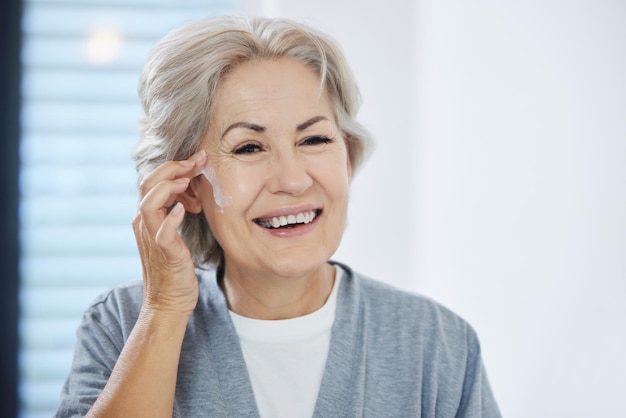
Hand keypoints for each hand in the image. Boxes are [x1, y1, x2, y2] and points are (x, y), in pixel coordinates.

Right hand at [132, 150, 207, 315]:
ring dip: (168, 187)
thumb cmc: (175, 269)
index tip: (198, 159)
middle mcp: (145, 225)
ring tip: (187, 180)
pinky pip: (162, 233)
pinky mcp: (164, 255)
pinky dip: (171, 218)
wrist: (168, 303)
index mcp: (147, 218)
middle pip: (146, 185)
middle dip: (172, 168)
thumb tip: (188, 192)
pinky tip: (184, 209)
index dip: (173, 167)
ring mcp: (152, 239)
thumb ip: (174, 214)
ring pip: (148, 203)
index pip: (153, 182)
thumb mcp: (173, 235)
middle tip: (196, 160)